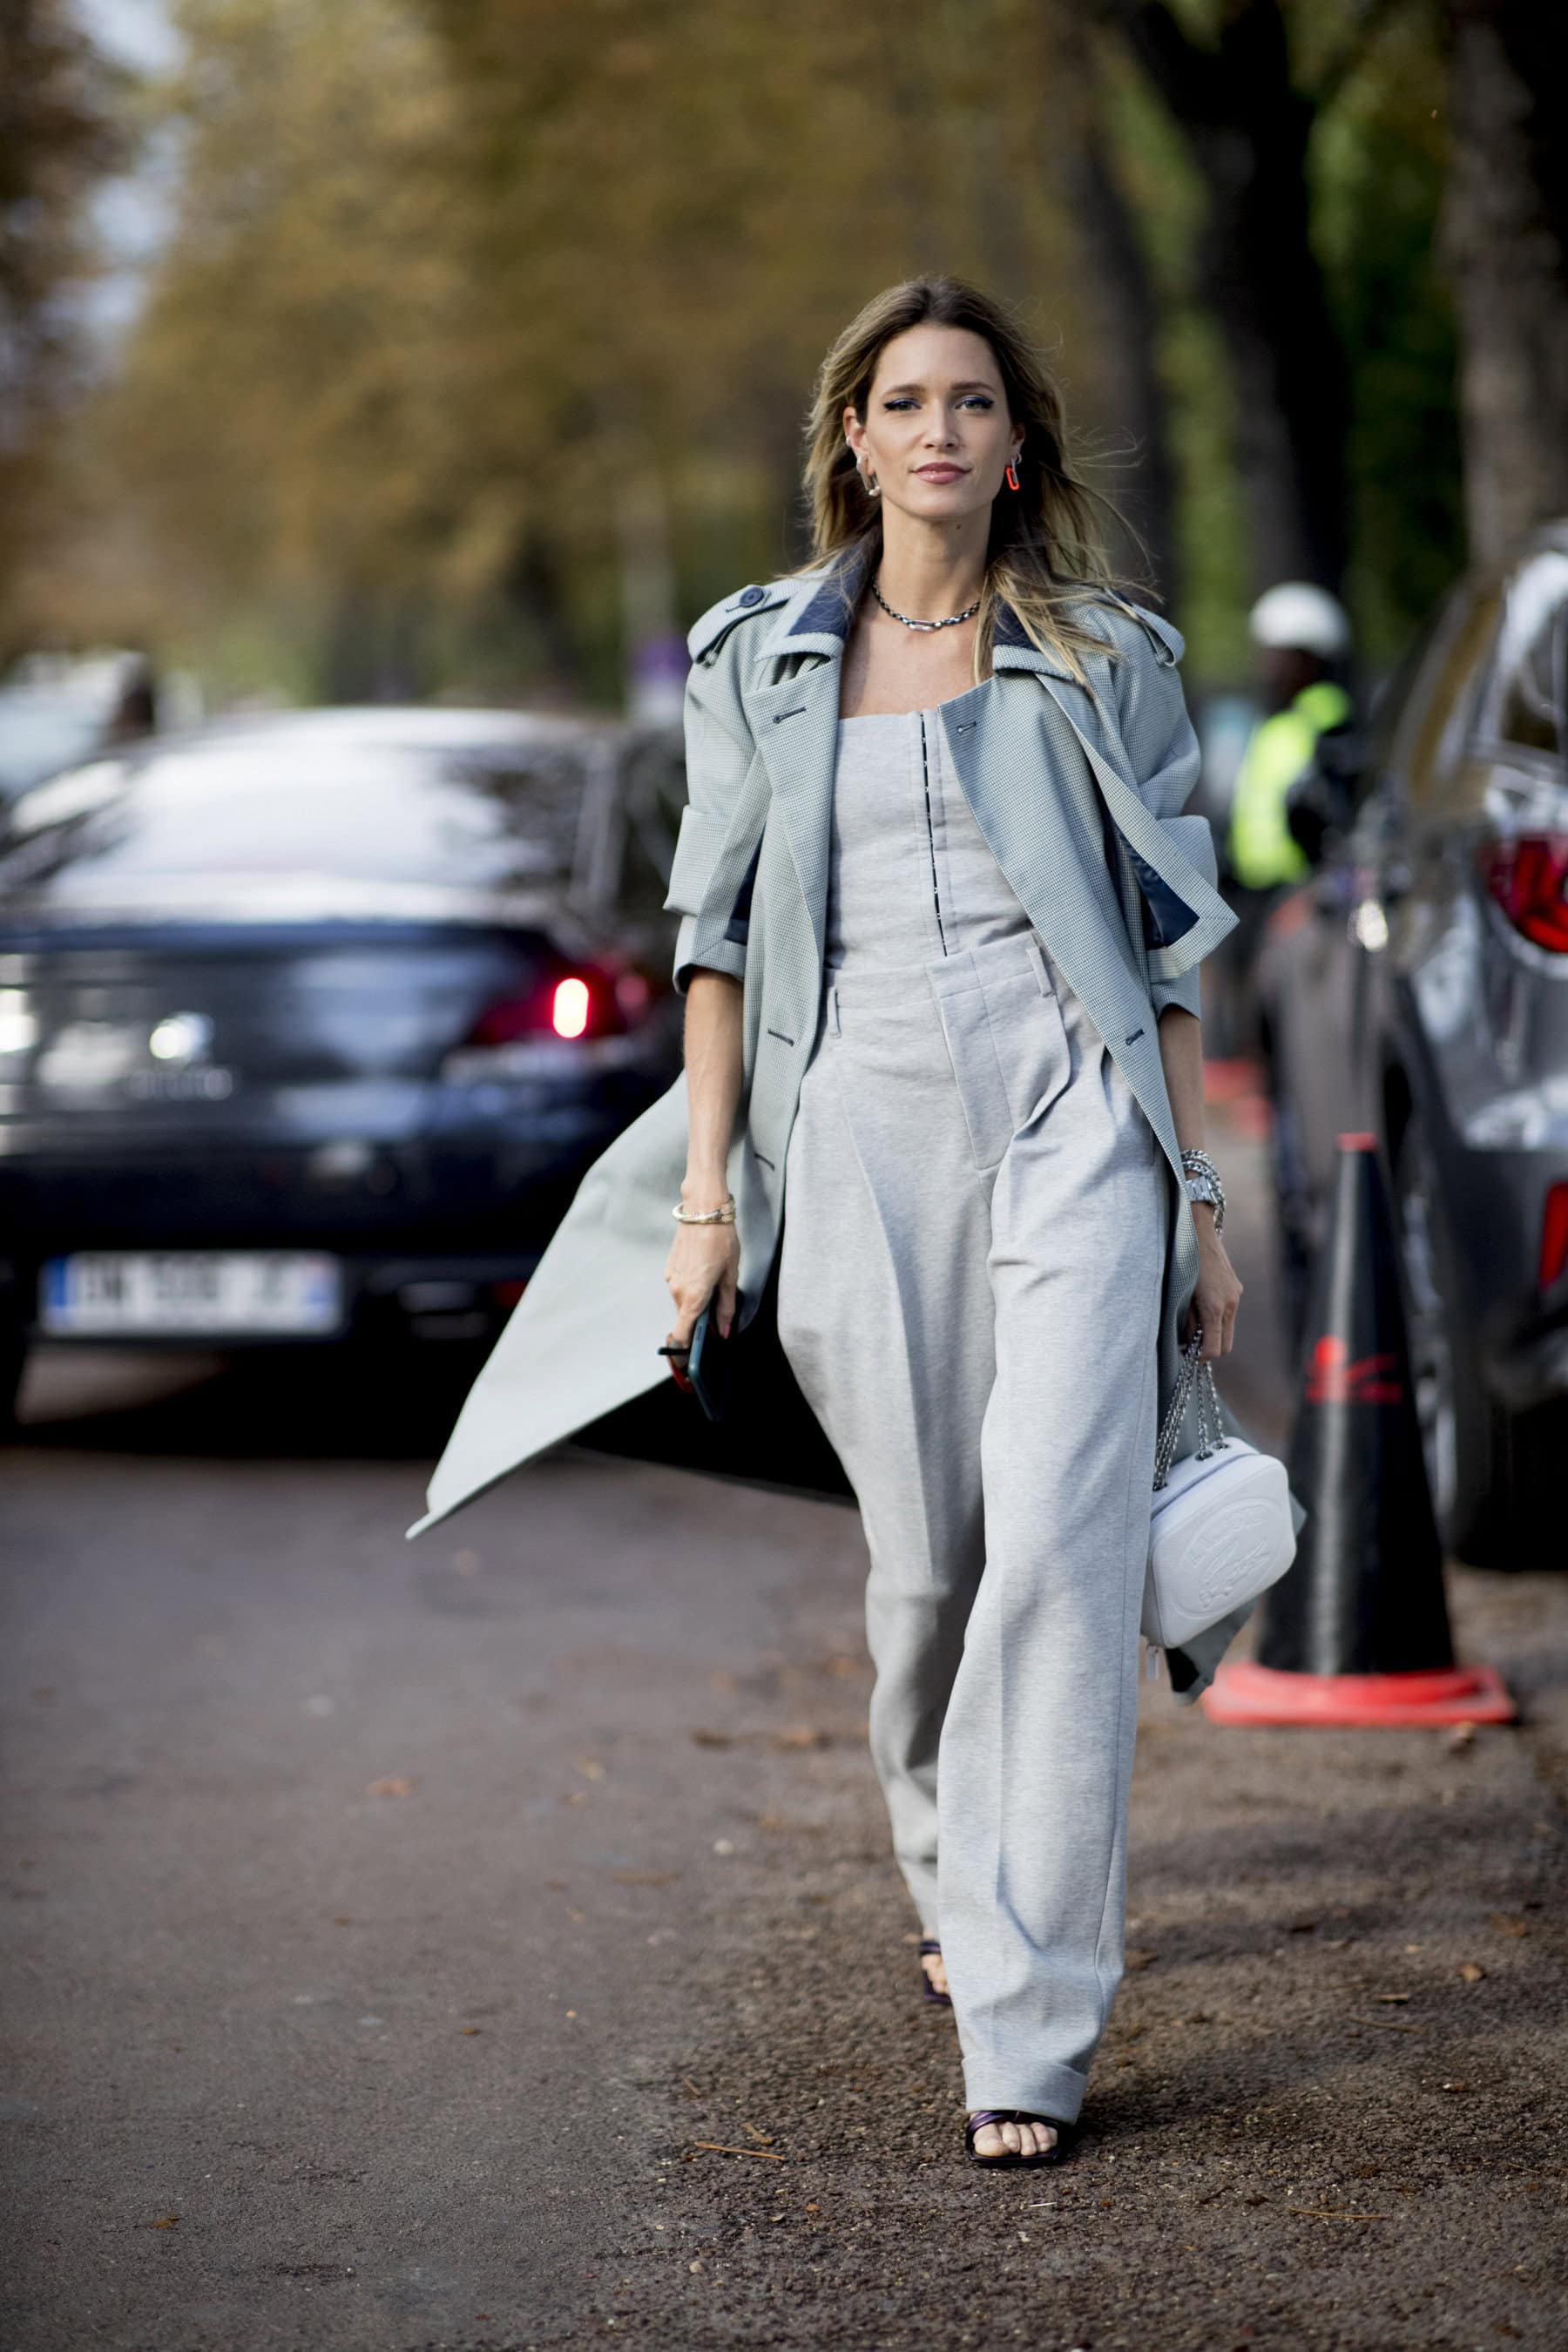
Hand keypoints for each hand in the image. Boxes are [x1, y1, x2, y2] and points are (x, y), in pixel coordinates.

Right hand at [663, 1214, 739, 1361]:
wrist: (703, 1210)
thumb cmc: (720, 1240)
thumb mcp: (730, 1276)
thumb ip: (726, 1307)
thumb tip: (723, 1331)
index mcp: (693, 1297)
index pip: (681, 1335)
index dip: (686, 1350)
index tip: (693, 1357)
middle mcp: (677, 1291)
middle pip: (687, 1318)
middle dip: (701, 1319)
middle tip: (721, 1305)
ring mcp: (671, 1279)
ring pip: (684, 1302)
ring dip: (698, 1300)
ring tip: (715, 1279)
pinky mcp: (670, 1268)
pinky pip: (680, 1287)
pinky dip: (692, 1287)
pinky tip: (705, 1270)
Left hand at [1188, 1208, 1241, 1360]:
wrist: (1197, 1233)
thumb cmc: (1182, 1264)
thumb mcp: (1179, 1296)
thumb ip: (1187, 1322)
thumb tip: (1188, 1343)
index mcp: (1214, 1308)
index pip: (1214, 1349)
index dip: (1201, 1357)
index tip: (1189, 1355)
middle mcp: (1230, 1304)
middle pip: (1226, 1345)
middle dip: (1210, 1349)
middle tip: (1191, 1345)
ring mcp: (1236, 1296)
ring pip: (1229, 1329)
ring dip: (1215, 1334)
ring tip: (1195, 1326)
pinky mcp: (1237, 1288)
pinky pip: (1230, 1313)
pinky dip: (1219, 1319)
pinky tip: (1202, 1308)